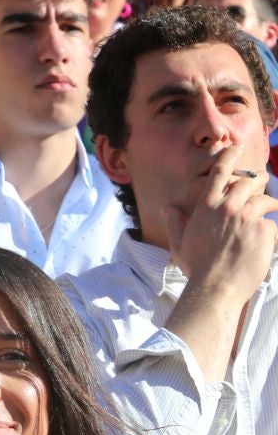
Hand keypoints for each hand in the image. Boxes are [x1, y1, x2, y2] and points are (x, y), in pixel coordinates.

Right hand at [165, 140, 277, 309]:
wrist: (216, 287)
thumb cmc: (196, 268)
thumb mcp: (179, 244)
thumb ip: (175, 222)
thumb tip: (168, 208)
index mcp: (206, 208)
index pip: (219, 173)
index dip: (229, 157)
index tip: (236, 147)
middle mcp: (227, 207)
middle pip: (248, 183)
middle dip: (257, 181)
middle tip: (263, 181)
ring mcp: (246, 217)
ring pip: (264, 200)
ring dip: (270, 202)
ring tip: (272, 207)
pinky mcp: (263, 230)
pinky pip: (272, 223)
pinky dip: (272, 230)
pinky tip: (269, 241)